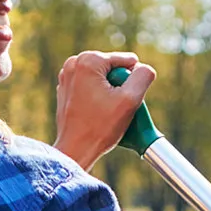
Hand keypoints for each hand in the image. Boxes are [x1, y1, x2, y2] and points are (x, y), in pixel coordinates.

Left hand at [53, 51, 155, 171]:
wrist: (76, 149)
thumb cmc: (101, 127)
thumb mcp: (130, 101)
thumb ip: (143, 77)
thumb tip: (145, 68)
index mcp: (88, 60)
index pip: (125, 61)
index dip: (133, 81)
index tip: (128, 100)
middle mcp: (73, 63)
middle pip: (112, 69)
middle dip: (120, 86)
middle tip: (117, 107)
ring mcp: (66, 77)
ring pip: (101, 79)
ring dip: (110, 92)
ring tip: (107, 111)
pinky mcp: (65, 90)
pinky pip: (90, 87)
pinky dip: (97, 97)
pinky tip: (97, 114)